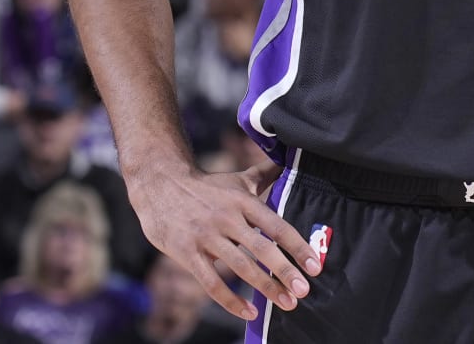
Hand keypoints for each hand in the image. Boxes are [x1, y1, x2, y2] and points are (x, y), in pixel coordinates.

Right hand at [128, 155, 320, 320]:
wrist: (159, 185)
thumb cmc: (205, 187)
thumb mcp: (237, 179)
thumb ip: (263, 174)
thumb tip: (287, 160)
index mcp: (243, 201)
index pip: (276, 225)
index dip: (297, 246)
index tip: (314, 265)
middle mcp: (227, 218)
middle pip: (262, 248)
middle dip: (285, 271)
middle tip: (304, 290)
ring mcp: (207, 237)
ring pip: (240, 267)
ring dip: (265, 287)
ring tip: (286, 303)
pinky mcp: (188, 254)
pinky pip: (211, 283)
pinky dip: (231, 301)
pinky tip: (249, 312)